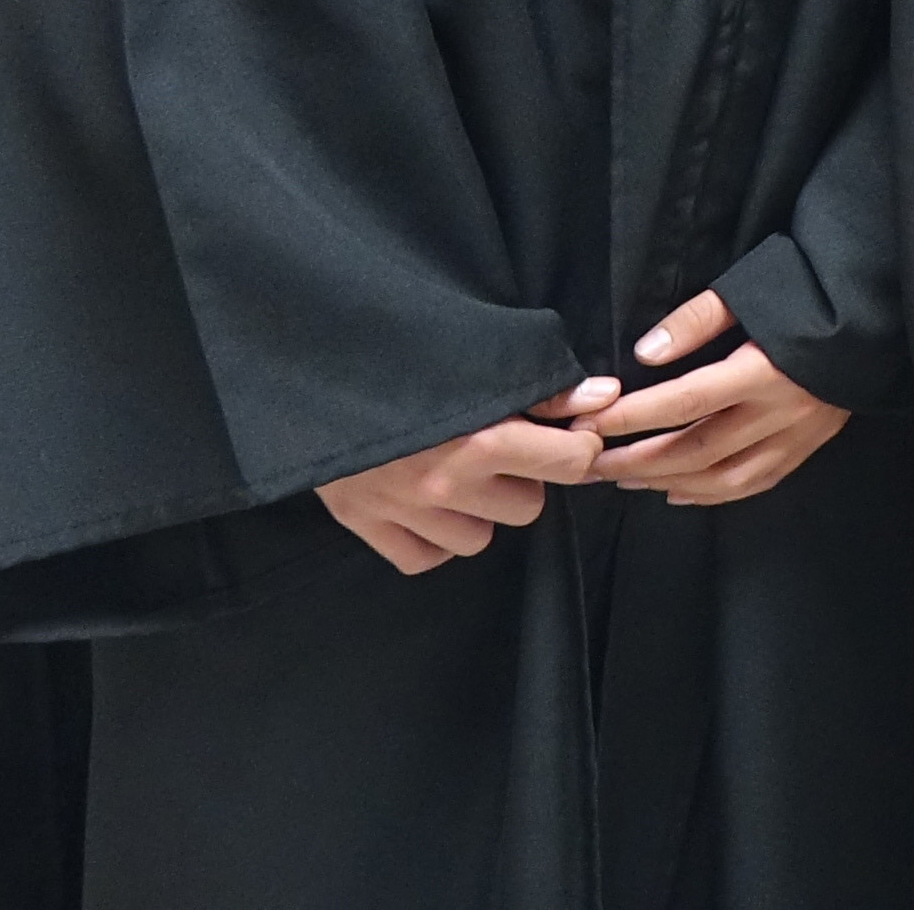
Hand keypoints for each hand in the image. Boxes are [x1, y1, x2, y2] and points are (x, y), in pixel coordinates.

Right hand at [315, 383, 615, 574]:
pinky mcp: (367, 525)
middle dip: (522, 478)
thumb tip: (603, 398)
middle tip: (496, 447)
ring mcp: (406, 511)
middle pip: (529, 506)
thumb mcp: (480, 360)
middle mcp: (448, 484)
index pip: (570, 463)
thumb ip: (545, 390)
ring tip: (455, 472)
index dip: (576, 445)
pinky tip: (425, 503)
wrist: (311, 367)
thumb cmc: (404, 357)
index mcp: (483, 438)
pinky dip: (434, 536)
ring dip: (477, 510)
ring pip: (481, 538)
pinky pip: (429, 557)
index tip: (565, 434)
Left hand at [581, 292, 850, 505]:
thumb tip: (645, 354)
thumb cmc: (811, 290)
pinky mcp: (808, 445)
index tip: (591, 423)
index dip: (631, 417)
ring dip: (668, 482)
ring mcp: (797, 436)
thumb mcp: (753, 287)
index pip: (683, 403)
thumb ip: (697, 320)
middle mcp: (779, 413)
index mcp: (762, 371)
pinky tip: (679, 493)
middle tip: (593, 463)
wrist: (882, 308)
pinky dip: (711, 494)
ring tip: (626, 480)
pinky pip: (754, 483)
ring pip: (722, 478)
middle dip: (637, 460)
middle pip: (696, 450)